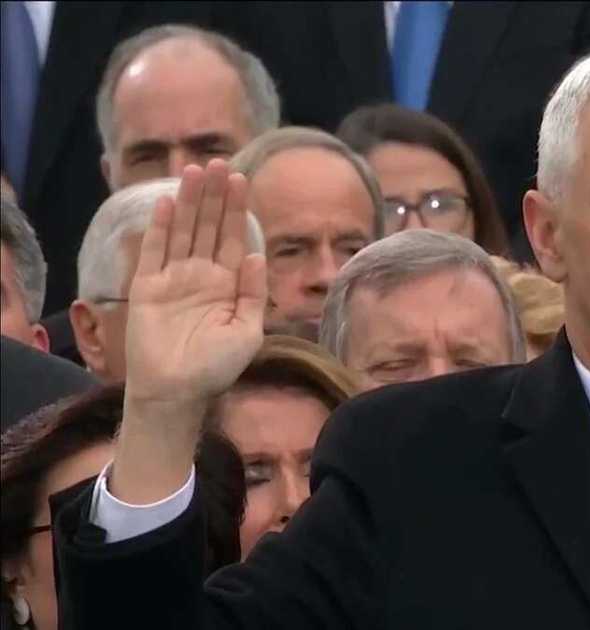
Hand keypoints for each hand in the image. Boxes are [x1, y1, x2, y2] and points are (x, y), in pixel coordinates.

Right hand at [111, 160, 265, 503]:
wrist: (177, 391)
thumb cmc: (217, 367)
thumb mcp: (249, 331)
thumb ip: (254, 293)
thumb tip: (257, 255)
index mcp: (228, 284)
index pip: (234, 238)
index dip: (236, 209)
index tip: (240, 179)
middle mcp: (201, 275)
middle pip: (209, 226)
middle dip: (214, 196)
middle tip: (218, 162)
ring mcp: (173, 279)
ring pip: (183, 231)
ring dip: (190, 202)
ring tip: (195, 170)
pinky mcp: (147, 287)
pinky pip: (154, 251)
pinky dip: (161, 226)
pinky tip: (168, 201)